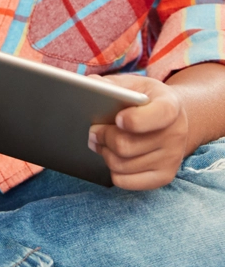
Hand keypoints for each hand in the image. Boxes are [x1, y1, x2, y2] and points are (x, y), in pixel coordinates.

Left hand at [90, 74, 184, 189]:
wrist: (171, 120)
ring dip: (104, 153)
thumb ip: (112, 84)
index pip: (159, 116)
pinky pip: (126, 182)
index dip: (135, 120)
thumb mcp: (133, 84)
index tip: (118, 118)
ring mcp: (172, 158)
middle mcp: (176, 134)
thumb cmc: (145, 100)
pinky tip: (111, 156)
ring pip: (121, 164)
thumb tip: (91, 86)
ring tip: (99, 141)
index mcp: (171, 106)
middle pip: (126, 145)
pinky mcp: (164, 176)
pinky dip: (112, 170)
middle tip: (93, 130)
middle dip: (102, 136)